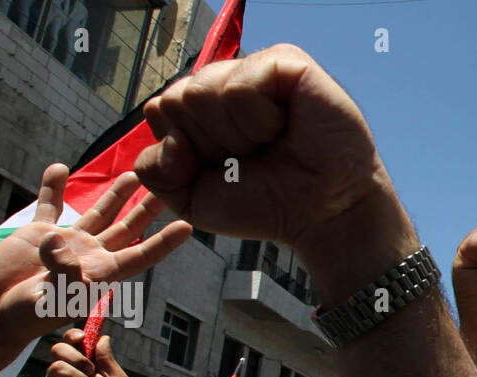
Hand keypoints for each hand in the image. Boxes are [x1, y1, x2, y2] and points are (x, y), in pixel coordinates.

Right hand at [0, 165, 189, 343]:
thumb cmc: (27, 317)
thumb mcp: (51, 300)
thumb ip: (62, 271)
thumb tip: (59, 238)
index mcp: (100, 275)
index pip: (140, 256)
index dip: (164, 243)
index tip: (187, 226)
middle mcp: (89, 256)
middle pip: (127, 229)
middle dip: (147, 210)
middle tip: (168, 189)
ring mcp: (66, 243)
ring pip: (97, 213)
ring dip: (114, 195)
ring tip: (134, 175)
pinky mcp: (38, 234)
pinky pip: (48, 206)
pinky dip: (53, 187)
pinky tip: (59, 168)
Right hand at [39, 327, 128, 376]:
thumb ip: (108, 359)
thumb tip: (103, 337)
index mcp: (82, 361)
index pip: (71, 340)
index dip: (73, 335)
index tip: (82, 338)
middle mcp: (66, 367)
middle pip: (59, 347)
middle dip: (77, 358)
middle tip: (90, 371)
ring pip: (58, 365)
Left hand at [135, 44, 382, 250]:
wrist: (322, 214)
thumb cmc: (266, 203)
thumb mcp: (192, 200)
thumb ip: (154, 171)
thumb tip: (168, 137)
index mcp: (200, 108)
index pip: (158, 110)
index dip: (184, 152)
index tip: (223, 169)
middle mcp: (224, 81)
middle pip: (177, 99)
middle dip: (210, 144)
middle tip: (252, 158)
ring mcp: (253, 69)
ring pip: (202, 91)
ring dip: (236, 136)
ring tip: (271, 144)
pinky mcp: (283, 62)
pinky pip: (239, 87)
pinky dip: (259, 121)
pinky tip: (286, 128)